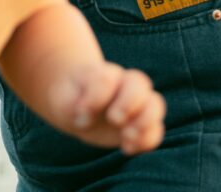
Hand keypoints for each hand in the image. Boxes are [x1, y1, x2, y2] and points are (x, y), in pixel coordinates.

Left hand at [48, 63, 164, 154]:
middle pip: (139, 81)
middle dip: (128, 104)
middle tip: (112, 120)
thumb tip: (88, 121)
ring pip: (155, 103)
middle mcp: (124, 83)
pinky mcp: (141, 123)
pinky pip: (157, 129)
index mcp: (103, 73)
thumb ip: (76, 106)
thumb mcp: (64, 100)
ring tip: (126, 139)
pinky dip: (146, 140)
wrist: (78, 108)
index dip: (95, 98)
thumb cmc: (71, 100)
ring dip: (145, 122)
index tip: (81, 112)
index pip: (106, 78)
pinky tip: (127, 148)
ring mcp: (136, 103)